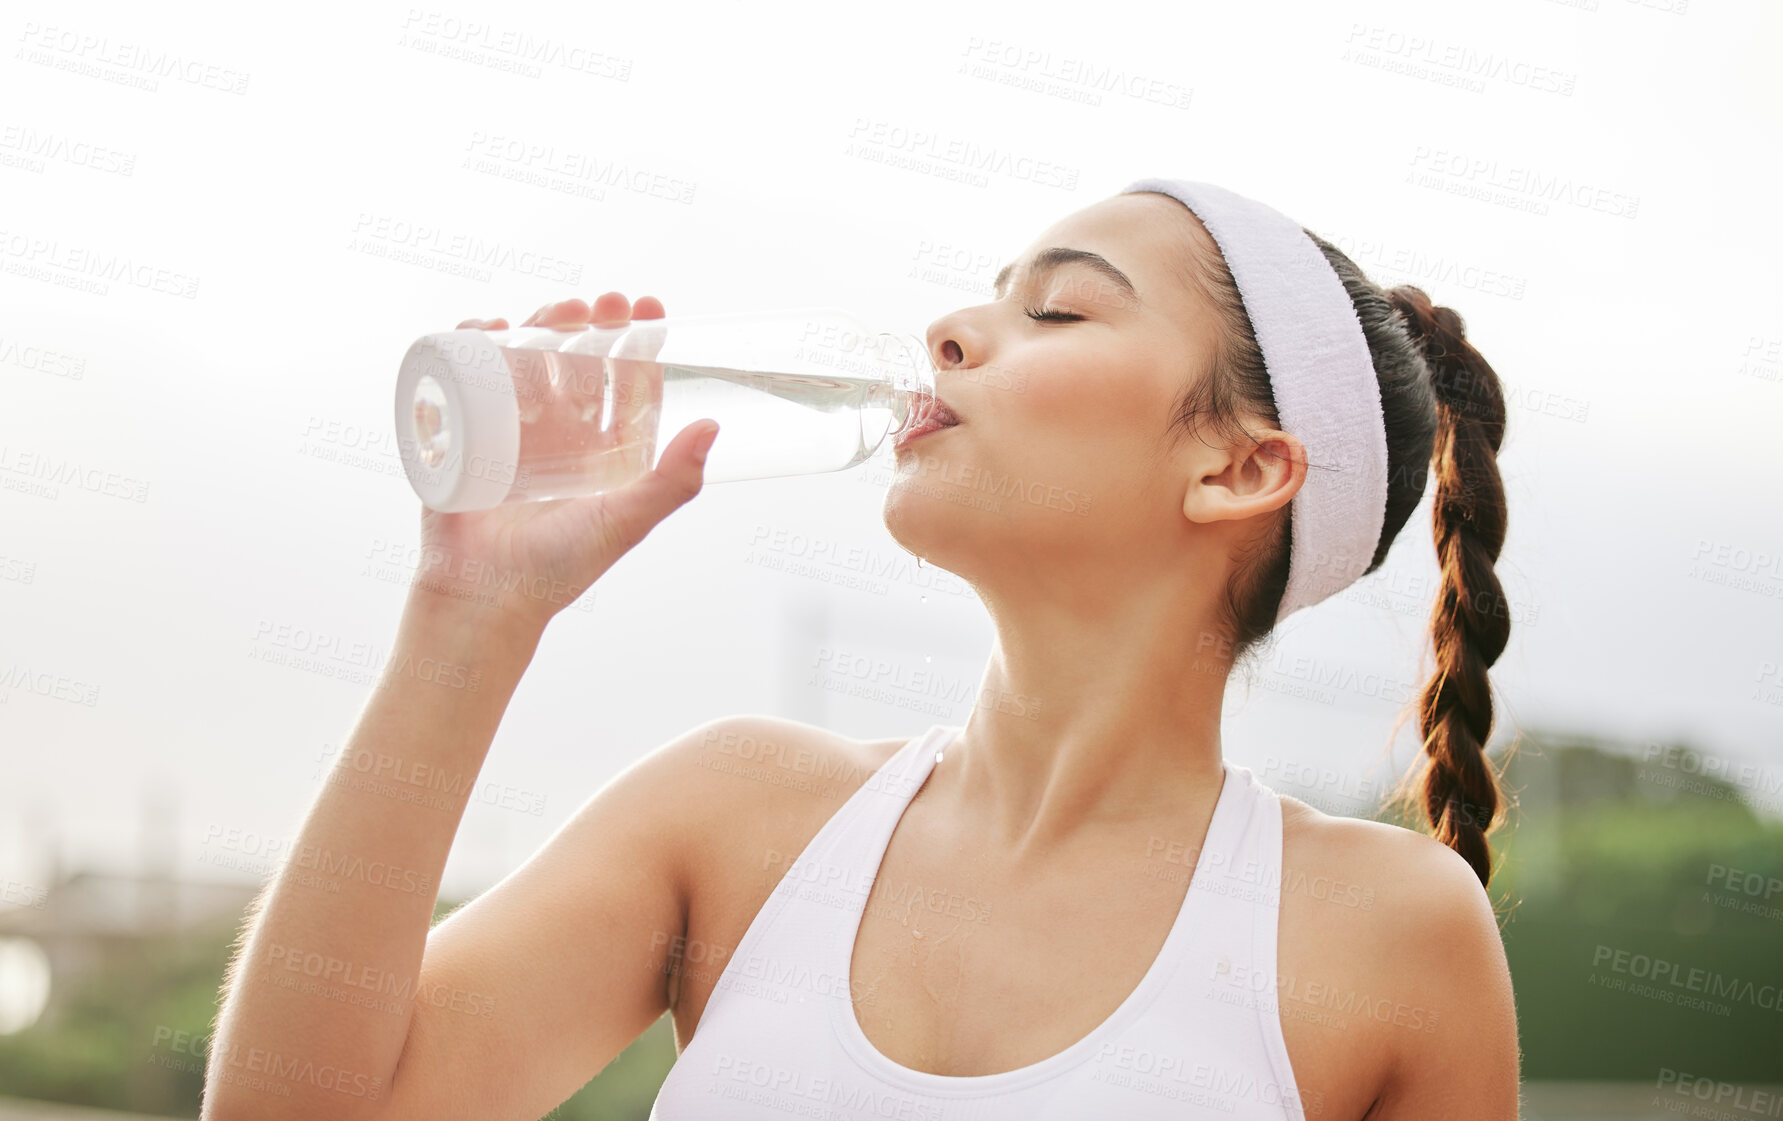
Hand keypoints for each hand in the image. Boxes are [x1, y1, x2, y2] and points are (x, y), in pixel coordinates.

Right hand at [412, 292, 716, 632]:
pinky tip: (489, 327)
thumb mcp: (626, 520)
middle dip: (591, 326)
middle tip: (601, 303)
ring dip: (541, 327)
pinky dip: (476, 344)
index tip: (649, 308)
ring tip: (556, 311)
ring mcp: (512, 432)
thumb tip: (714, 427)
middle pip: (578, 364)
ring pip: (528, 361)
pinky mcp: (466, 433)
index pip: (627, 385)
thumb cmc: (558, 568)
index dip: (640, 345)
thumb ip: (674, 481)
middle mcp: (562, 438)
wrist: (483, 596)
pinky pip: (471, 376)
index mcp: (603, 453)